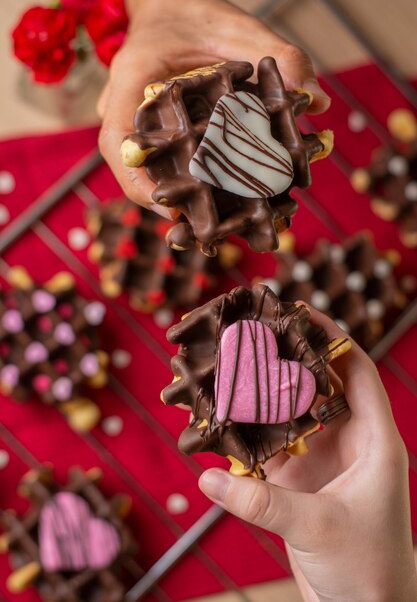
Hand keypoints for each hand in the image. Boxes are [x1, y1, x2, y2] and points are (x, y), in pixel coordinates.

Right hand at [97, 0, 330, 218]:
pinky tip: (216, 200)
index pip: (118, 143)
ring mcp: (134, 123)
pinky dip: (184, 183)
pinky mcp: (151, 132)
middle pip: (130, 168)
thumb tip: (317, 100)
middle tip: (198, 231)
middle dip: (162, 201)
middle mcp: (124, 107)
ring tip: (209, 226)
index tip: (173, 209)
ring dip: (173, 198)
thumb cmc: (202, 15)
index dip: (139, 184)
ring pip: (143, 171)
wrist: (176, 6)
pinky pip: (159, 162)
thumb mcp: (242, 28)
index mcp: (131, 79)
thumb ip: (280, 55)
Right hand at [199, 306, 416, 601]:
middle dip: (288, 358)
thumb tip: (207, 479)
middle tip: (254, 332)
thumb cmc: (366, 571)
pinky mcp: (300, 482)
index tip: (301, 312)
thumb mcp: (316, 528)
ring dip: (264, 394)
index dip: (333, 339)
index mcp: (374, 440)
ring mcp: (322, 461)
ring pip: (291, 414)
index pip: (357, 372)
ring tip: (232, 367)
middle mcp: (349, 442)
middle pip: (318, 384)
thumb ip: (261, 503)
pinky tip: (223, 420)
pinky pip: (271, 447)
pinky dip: (249, 433)